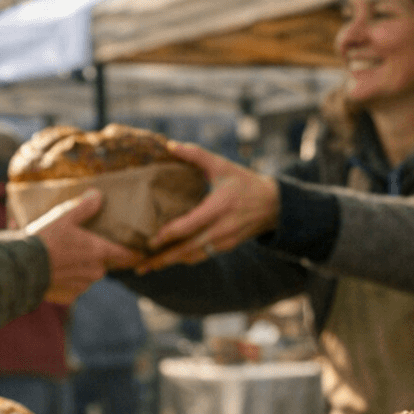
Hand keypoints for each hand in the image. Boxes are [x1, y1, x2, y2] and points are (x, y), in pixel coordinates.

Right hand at [28, 190, 141, 303]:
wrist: (26, 268)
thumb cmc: (48, 240)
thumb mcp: (65, 218)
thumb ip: (84, 207)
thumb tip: (98, 195)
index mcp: (99, 251)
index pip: (126, 255)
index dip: (134, 253)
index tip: (140, 253)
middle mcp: (96, 271)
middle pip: (104, 264)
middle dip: (96, 257)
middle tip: (81, 247)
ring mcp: (83, 285)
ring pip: (89, 276)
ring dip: (82, 269)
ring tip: (64, 258)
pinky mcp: (70, 296)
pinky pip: (75, 287)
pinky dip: (69, 280)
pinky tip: (56, 271)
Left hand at [136, 141, 279, 271]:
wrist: (274, 205)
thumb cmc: (244, 182)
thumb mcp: (222, 166)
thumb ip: (196, 155)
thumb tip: (170, 146)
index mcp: (219, 206)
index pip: (189, 225)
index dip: (168, 235)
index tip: (149, 241)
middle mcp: (221, 228)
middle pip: (187, 248)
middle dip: (163, 258)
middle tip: (140, 266)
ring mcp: (224, 241)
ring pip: (193, 256)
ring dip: (170, 262)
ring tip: (147, 267)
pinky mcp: (226, 247)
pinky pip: (201, 256)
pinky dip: (183, 259)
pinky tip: (167, 260)